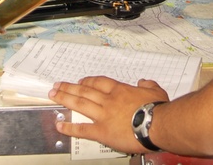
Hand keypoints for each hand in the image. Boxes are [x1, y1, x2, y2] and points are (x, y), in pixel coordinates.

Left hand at [49, 76, 168, 153]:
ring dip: (65, 98)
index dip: (87, 81)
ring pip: (80, 103)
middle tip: (57, 85)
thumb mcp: (156, 91)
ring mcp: (103, 115)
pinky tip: (60, 126)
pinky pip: (82, 129)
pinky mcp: (102, 131)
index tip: (81, 81)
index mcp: (119, 90)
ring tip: (53, 95)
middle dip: (69, 87)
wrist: (157, 124)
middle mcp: (108, 100)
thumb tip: (144, 82)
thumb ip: (148, 85)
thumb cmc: (158, 110)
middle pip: (84, 90)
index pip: (99, 82)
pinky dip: (70, 127)